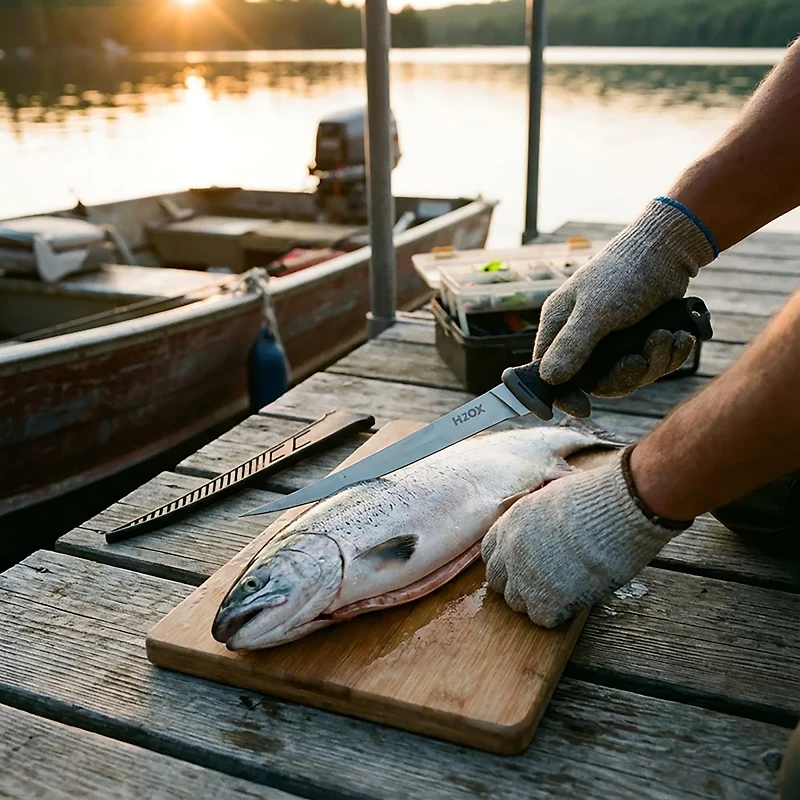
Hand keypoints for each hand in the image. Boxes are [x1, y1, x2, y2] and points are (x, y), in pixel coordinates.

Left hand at [481, 446, 686, 627]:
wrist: (615, 510)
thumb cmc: (596, 499)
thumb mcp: (553, 499)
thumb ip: (538, 521)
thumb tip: (546, 534)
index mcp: (510, 523)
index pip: (491, 554)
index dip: (509, 563)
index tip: (526, 566)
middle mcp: (509, 550)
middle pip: (499, 582)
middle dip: (519, 585)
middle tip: (547, 582)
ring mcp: (524, 575)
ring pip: (518, 603)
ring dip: (538, 600)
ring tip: (566, 590)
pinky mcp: (545, 598)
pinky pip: (542, 617)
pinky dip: (559, 613)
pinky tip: (577, 598)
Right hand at [535, 198, 716, 416]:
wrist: (668, 249)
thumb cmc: (624, 273)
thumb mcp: (596, 312)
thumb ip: (572, 346)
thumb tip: (548, 379)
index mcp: (559, 326)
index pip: (548, 373)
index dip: (563, 394)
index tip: (582, 407)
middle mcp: (580, 336)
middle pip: (594, 382)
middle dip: (625, 376)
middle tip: (642, 360)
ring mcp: (610, 340)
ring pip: (626, 375)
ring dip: (653, 362)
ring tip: (667, 337)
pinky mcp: (637, 339)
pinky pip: (649, 365)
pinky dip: (668, 356)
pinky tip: (680, 338)